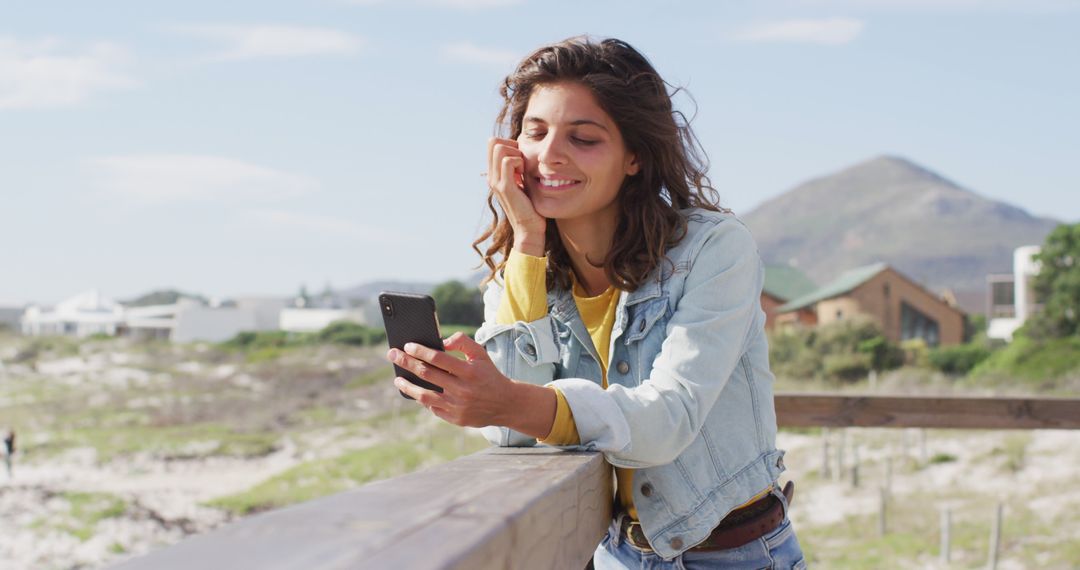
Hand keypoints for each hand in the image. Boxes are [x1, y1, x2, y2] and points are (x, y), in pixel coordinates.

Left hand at [386, 332, 556, 437]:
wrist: (505, 403)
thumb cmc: (488, 375)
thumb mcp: (481, 354)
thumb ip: (462, 342)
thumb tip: (440, 342)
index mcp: (469, 371)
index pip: (438, 358)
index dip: (420, 351)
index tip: (407, 345)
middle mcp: (463, 389)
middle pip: (427, 374)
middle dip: (406, 362)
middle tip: (392, 354)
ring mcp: (458, 406)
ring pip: (424, 395)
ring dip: (407, 386)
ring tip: (397, 378)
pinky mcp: (455, 419)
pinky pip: (432, 408)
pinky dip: (422, 399)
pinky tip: (414, 391)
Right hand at [488, 137, 545, 255]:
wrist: (529, 229)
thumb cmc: (530, 206)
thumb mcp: (522, 183)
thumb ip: (519, 169)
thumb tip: (523, 153)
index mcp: (494, 175)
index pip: (492, 143)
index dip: (509, 143)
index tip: (521, 158)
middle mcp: (491, 177)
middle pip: (493, 141)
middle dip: (511, 144)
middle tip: (522, 161)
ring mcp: (496, 182)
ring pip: (499, 148)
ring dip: (515, 152)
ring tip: (523, 168)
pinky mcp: (505, 187)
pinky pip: (508, 161)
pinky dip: (519, 161)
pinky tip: (524, 174)